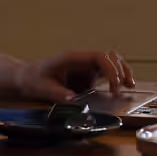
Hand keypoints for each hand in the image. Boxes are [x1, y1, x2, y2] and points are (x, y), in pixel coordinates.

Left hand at [14, 50, 134, 102]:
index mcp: (73, 58)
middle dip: (120, 71)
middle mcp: (83, 59)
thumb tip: (71, 99)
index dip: (111, 69)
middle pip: (110, 57)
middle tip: (123, 88)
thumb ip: (56, 93)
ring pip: (112, 62)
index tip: (114, 86)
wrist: (27, 77)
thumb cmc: (33, 79)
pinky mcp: (88, 75)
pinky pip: (108, 72)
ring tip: (129, 86)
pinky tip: (123, 88)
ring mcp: (87, 66)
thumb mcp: (41, 87)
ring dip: (122, 72)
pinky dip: (117, 78)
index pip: (99, 57)